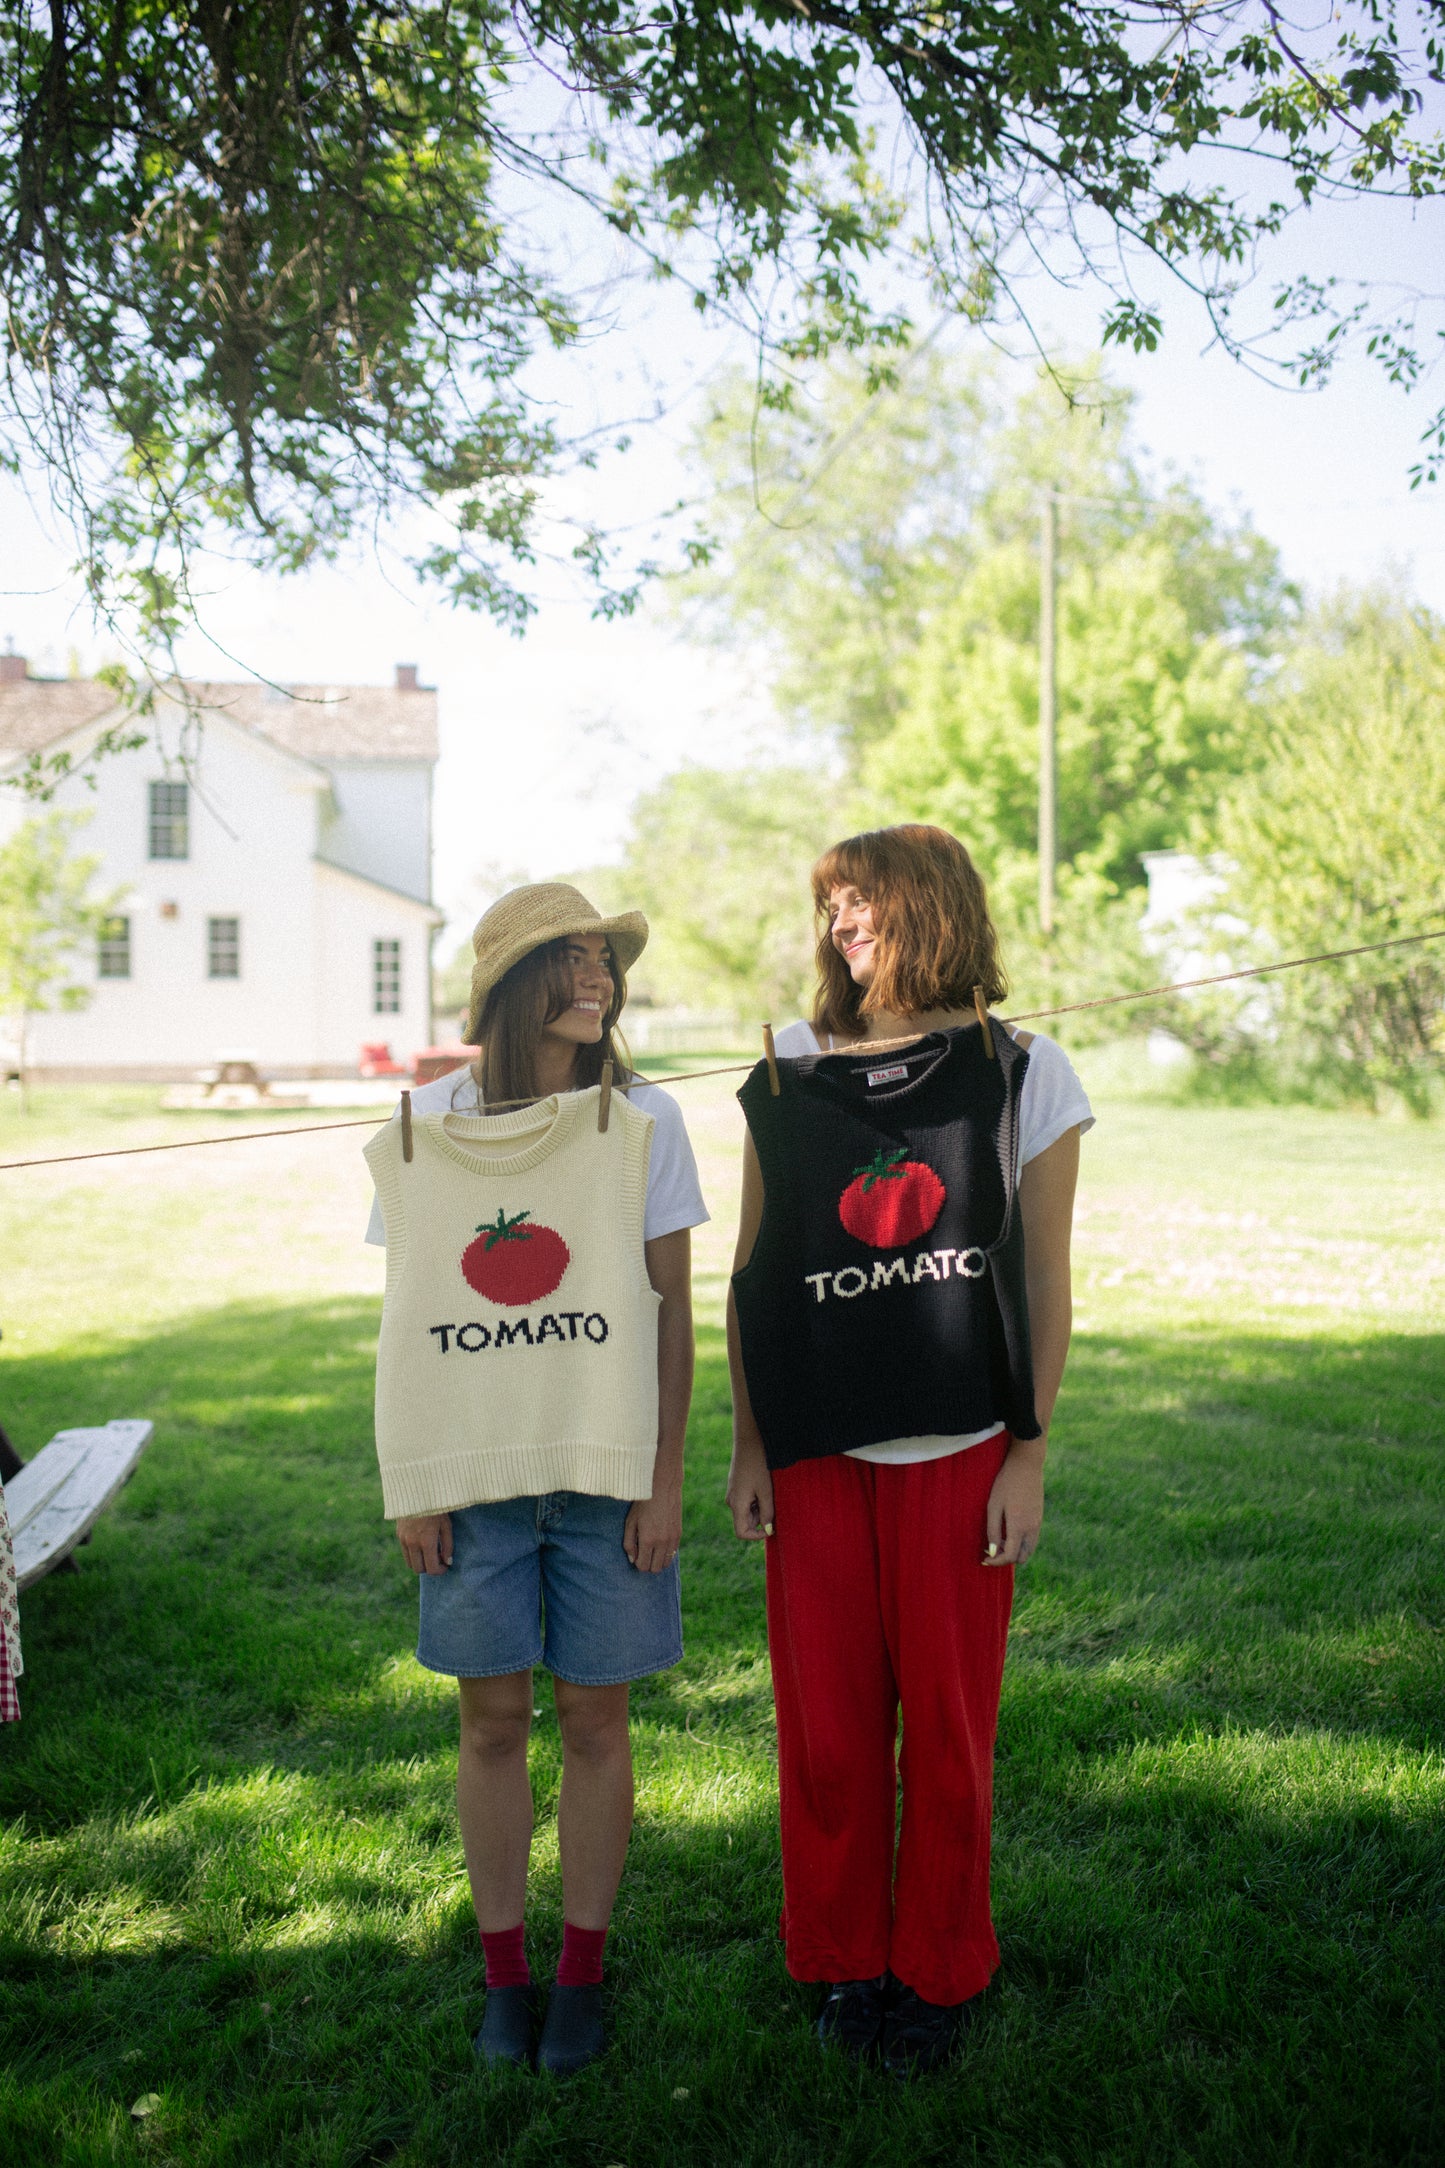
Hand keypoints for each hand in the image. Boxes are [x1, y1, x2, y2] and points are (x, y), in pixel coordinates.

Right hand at [396, 1512, 452, 1574]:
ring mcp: (403, 1540)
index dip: (440, 1571)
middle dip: (430, 1568)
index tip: (446, 1566)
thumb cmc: (436, 1507)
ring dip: (420, 1562)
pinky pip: (405, 1553)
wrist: (417, 1491)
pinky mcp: (399, 1535)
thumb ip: (448, 1545)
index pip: (432, 1568)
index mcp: (426, 1542)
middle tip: (439, 1558)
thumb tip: (448, 1562)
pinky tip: (422, 1545)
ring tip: (431, 1551)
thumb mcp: (446, 1525)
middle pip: (419, 1569)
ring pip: (410, 1563)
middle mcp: (412, 1543)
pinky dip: (414, 1554)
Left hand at [624, 1482, 680, 1572]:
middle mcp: (662, 1542)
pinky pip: (672, 1553)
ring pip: (665, 1563)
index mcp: (648, 1540)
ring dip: (657, 1560)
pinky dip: (665, 1553)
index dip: (638, 1563)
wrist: (663, 1488)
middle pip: (655, 1569)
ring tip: (651, 1550)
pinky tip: (659, 1543)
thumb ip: (628, 1543)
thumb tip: (633, 1560)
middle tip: (643, 1554)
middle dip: (648, 1565)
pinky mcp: (679, 1534)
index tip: (636, 1555)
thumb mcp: (630, 1522)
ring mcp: (672, 1539)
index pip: (643, 1566)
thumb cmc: (643, 1504)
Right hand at [726, 1433, 774, 1541]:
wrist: (749, 1440)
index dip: (756, 1536)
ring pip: (748, 1511)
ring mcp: (734, 1493)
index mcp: (737, 1504)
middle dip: (761, 1519)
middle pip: (746, 1521)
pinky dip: (757, 1499)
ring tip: (770, 1491)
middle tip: (774, 1503)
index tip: (771, 1528)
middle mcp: (732, 1501)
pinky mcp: (737, 1486)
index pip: (741, 1533)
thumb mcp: (766, 1490)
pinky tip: (765, 1485)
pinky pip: (747, 1501)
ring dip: (761, 1508)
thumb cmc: (758, 1464)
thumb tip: (767, 1530)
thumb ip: (767, 1512)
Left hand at [983, 1438, 1044, 1566]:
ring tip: (1000, 1539)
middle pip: (1023, 1557)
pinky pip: (1032, 1539)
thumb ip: (993, 1530)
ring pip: (1029, 1550)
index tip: (984, 1559)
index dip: (996, 1562)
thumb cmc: (1006, 1483)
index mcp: (1020, 1526)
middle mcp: (1032, 1529)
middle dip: (1007, 1558)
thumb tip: (993, 1551)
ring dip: (1016, 1551)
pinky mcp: (1039, 1517)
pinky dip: (1021, 1542)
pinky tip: (1009, 1530)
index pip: (1010, 1556)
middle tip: (992, 1548)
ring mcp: (1038, 1523)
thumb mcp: (994, 1505)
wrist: (1026, 1465)